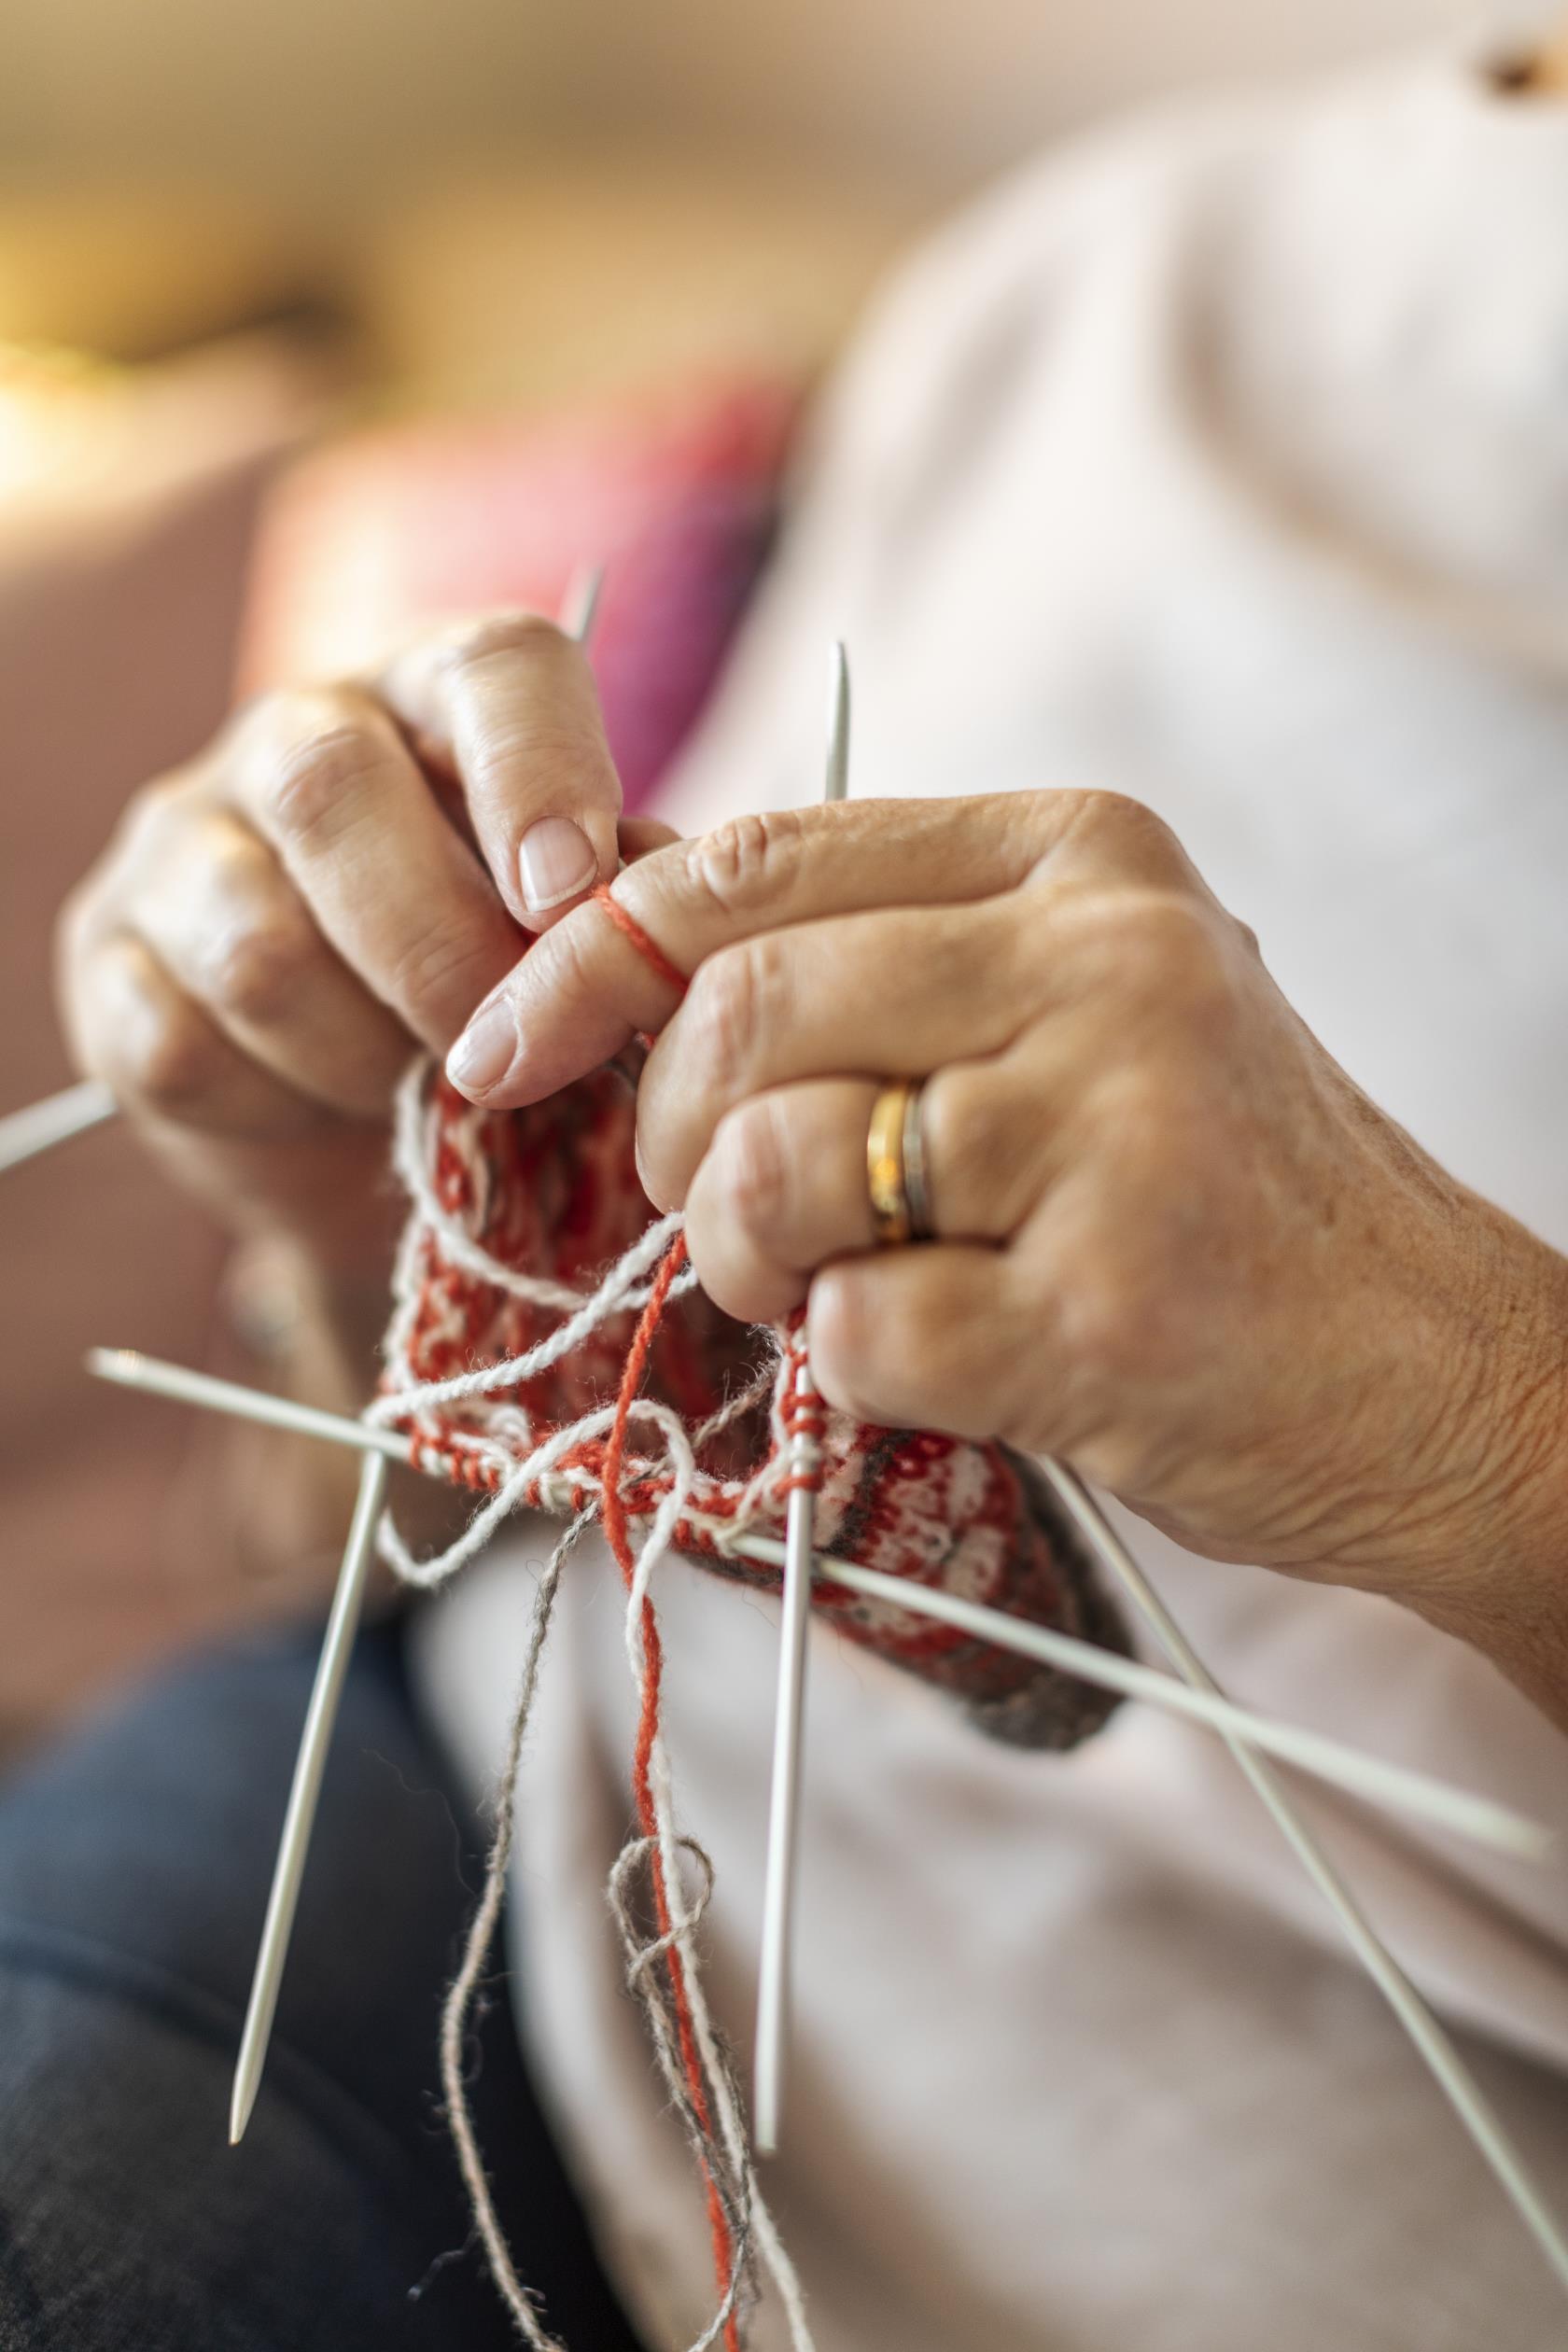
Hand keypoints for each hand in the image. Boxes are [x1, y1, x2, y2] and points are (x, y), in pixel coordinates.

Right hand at [57, 610, 626, 1278]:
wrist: (368, 1129)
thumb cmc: (502, 997)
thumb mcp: (573, 937)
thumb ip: (621, 899)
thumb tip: (667, 895)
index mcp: (440, 697)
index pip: (492, 669)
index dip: (538, 770)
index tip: (570, 894)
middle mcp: (294, 737)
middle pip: (333, 789)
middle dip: (444, 950)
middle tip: (514, 1049)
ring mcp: (181, 844)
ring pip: (259, 946)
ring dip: (368, 1055)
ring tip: (426, 1092)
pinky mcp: (109, 965)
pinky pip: (185, 1045)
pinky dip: (281, 1106)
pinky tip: (329, 1109)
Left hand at [446, 791, 1567, 1693]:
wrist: (1437, 1371)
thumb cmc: (1219, 1194)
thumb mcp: (1081, 1010)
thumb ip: (887, 962)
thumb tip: (609, 961)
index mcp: (1079, 856)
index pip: (750, 865)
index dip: (584, 956)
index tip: (504, 1044)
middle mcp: (1105, 959)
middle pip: (733, 1012)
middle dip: (666, 1136)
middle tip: (717, 1212)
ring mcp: (1116, 1129)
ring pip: (770, 1166)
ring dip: (747, 1261)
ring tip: (827, 1288)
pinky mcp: (1110, 1307)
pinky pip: (852, 1328)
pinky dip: (852, 1368)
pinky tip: (947, 1361)